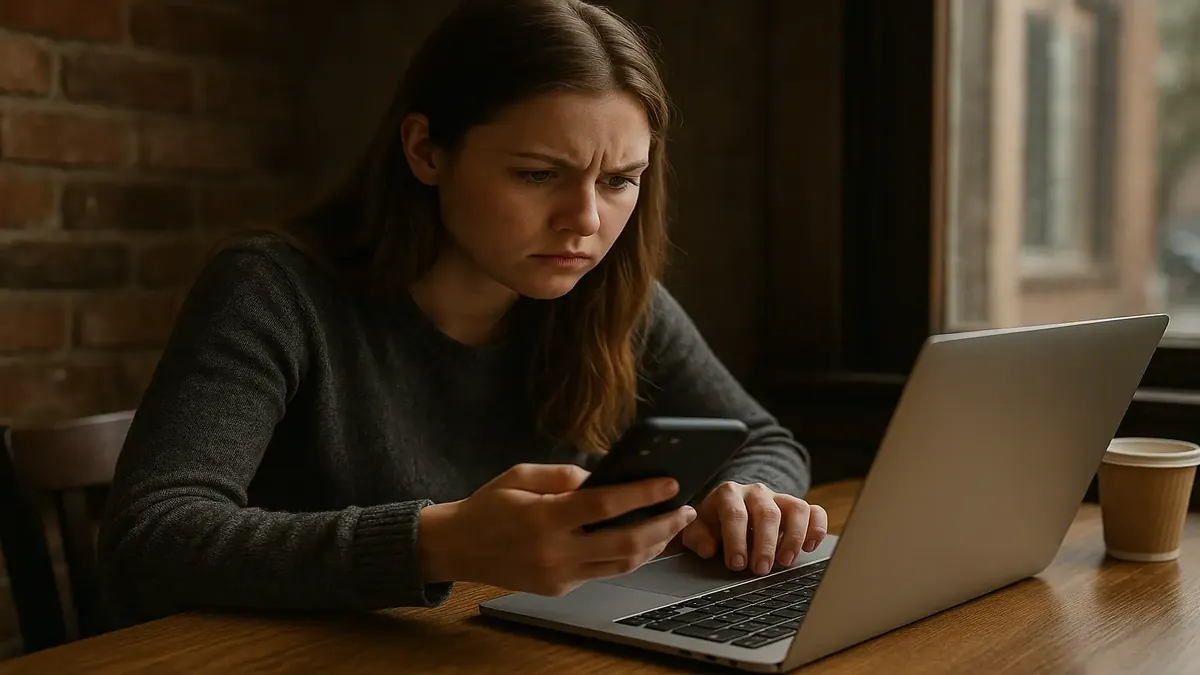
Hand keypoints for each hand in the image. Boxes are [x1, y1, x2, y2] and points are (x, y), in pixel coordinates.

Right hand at [418, 463, 696, 595]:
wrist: (456, 547)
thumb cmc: (489, 505)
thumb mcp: (519, 475)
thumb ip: (561, 474)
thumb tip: (602, 477)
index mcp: (542, 517)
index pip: (603, 505)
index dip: (641, 494)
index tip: (669, 484)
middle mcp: (553, 551)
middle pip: (623, 543)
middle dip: (661, 526)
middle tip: (684, 509)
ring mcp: (557, 575)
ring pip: (620, 564)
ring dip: (653, 545)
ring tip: (672, 525)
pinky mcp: (559, 588)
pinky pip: (603, 572)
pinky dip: (628, 556)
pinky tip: (644, 540)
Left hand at [680, 482, 827, 574]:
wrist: (729, 509)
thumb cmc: (714, 524)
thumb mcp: (698, 529)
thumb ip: (697, 538)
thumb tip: (708, 548)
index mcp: (728, 494)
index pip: (735, 514)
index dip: (736, 540)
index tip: (737, 564)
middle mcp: (756, 492)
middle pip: (767, 513)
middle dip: (765, 544)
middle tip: (761, 569)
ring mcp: (779, 498)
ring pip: (796, 509)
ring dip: (794, 537)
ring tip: (785, 561)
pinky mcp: (797, 508)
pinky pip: (815, 512)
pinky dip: (817, 529)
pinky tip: (809, 547)